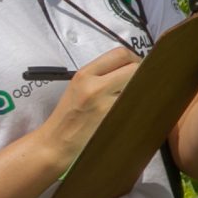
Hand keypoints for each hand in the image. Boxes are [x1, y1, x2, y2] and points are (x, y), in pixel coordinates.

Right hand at [37, 45, 138, 160]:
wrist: (56, 144)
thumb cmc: (68, 117)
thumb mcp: (79, 87)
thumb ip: (103, 74)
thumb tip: (131, 68)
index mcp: (85, 75)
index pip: (120, 54)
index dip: (133, 58)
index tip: (136, 65)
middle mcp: (95, 87)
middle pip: (135, 69)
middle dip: (141, 74)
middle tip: (140, 82)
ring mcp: (105, 106)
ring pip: (139, 88)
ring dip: (142, 91)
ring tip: (133, 98)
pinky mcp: (114, 122)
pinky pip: (136, 108)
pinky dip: (139, 108)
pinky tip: (131, 112)